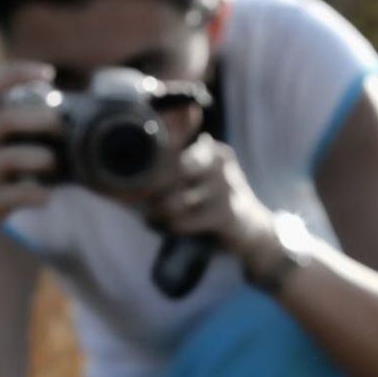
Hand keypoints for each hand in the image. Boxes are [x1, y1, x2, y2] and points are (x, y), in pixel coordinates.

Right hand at [0, 62, 60, 265]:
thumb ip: (6, 131)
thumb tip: (57, 117)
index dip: (17, 73)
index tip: (47, 73)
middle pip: (6, 119)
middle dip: (41, 119)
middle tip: (58, 128)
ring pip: (14, 157)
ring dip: (45, 159)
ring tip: (51, 165)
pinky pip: (23, 195)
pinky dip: (42, 196)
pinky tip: (44, 197)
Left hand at [144, 133, 276, 259]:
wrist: (251, 232)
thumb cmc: (211, 206)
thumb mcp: (196, 183)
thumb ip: (170, 174)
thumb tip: (126, 182)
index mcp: (210, 149)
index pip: (171, 144)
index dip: (148, 162)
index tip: (134, 179)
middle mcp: (218, 162)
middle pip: (171, 169)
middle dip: (149, 188)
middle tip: (141, 201)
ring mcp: (224, 186)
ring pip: (174, 199)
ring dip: (157, 212)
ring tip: (152, 218)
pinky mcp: (226, 213)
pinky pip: (184, 221)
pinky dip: (170, 227)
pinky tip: (167, 228)